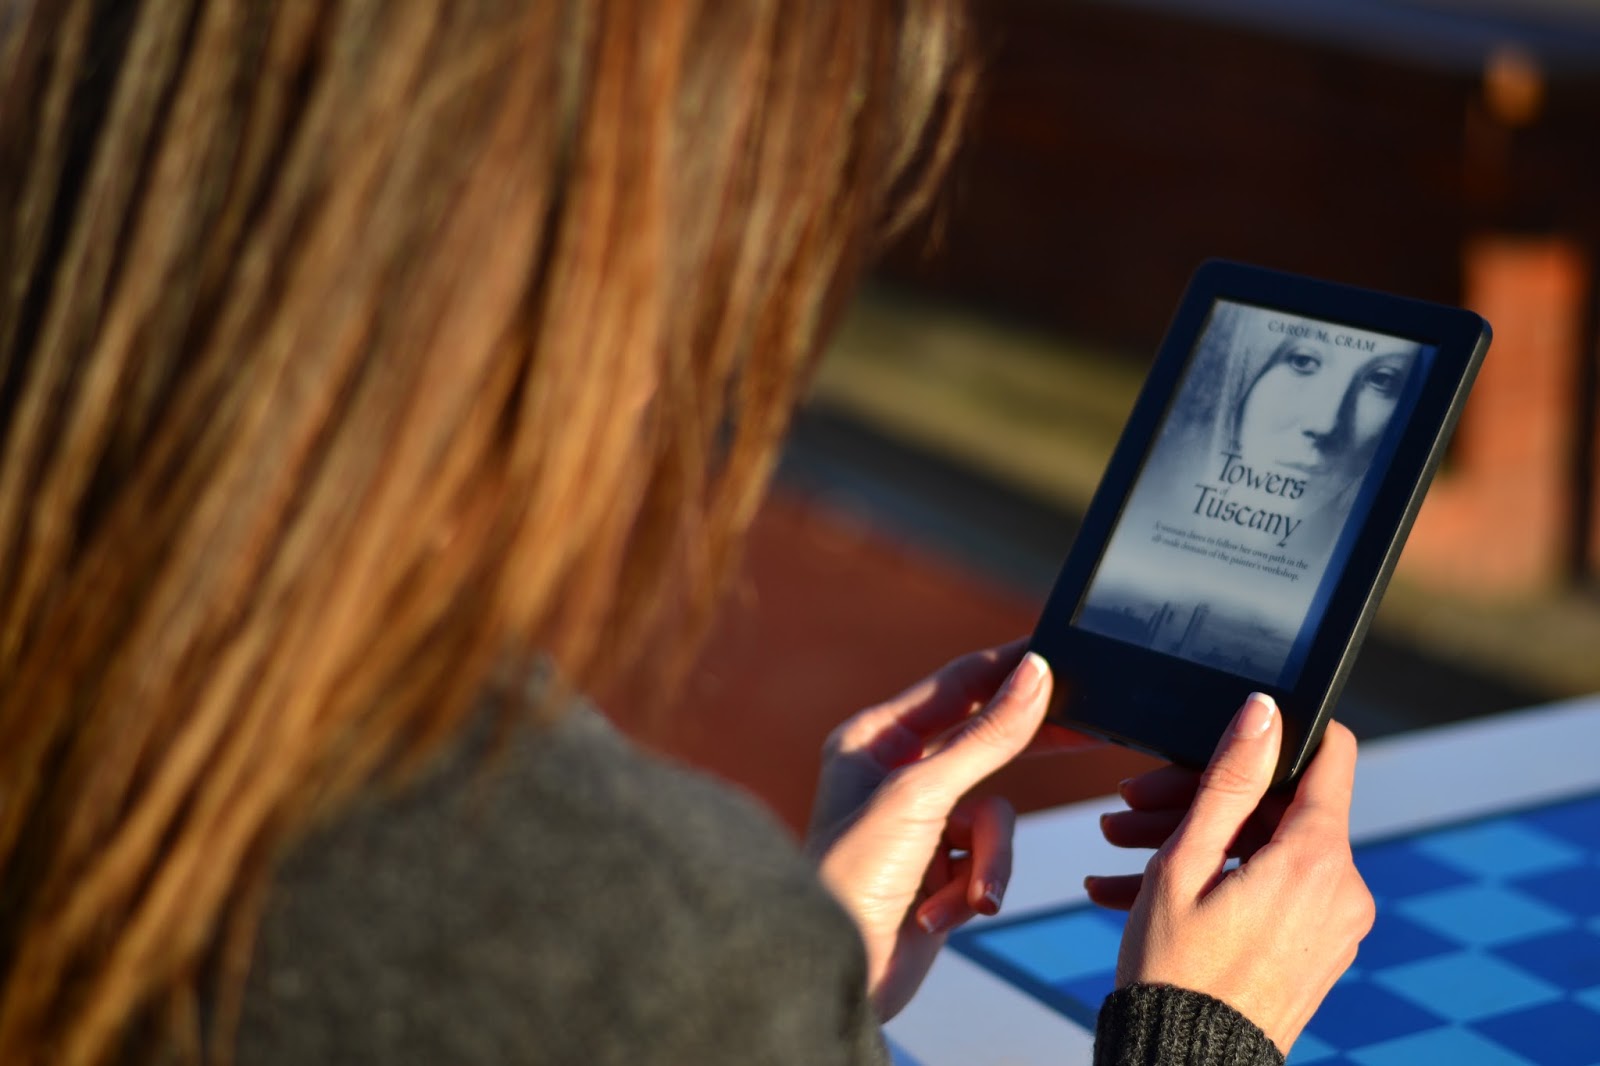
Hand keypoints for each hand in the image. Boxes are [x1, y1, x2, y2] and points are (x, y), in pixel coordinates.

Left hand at [806, 641, 1077, 1019]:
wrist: (842, 972)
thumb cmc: (854, 875)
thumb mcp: (923, 795)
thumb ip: (987, 736)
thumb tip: (1036, 673)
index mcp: (875, 739)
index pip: (956, 685)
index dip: (1008, 666)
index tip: (1059, 648)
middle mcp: (895, 774)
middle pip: (984, 742)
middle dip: (1027, 752)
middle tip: (1090, 729)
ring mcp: (921, 824)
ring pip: (996, 815)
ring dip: (988, 860)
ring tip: (968, 896)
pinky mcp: (942, 872)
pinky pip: (989, 860)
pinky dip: (976, 888)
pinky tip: (941, 918)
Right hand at [1086, 695, 1374, 1053]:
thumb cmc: (1177, 971)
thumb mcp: (1187, 860)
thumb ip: (1229, 779)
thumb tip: (1265, 711)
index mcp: (1318, 859)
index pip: (1330, 754)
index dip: (1277, 733)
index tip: (1222, 735)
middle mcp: (1342, 889)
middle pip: (1278, 808)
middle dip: (1199, 798)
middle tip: (1127, 806)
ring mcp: (1332, 924)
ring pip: (1262, 851)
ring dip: (1191, 843)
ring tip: (1116, 851)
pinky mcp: (1314, 950)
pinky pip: (1265, 894)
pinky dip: (1211, 884)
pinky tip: (1135, 890)